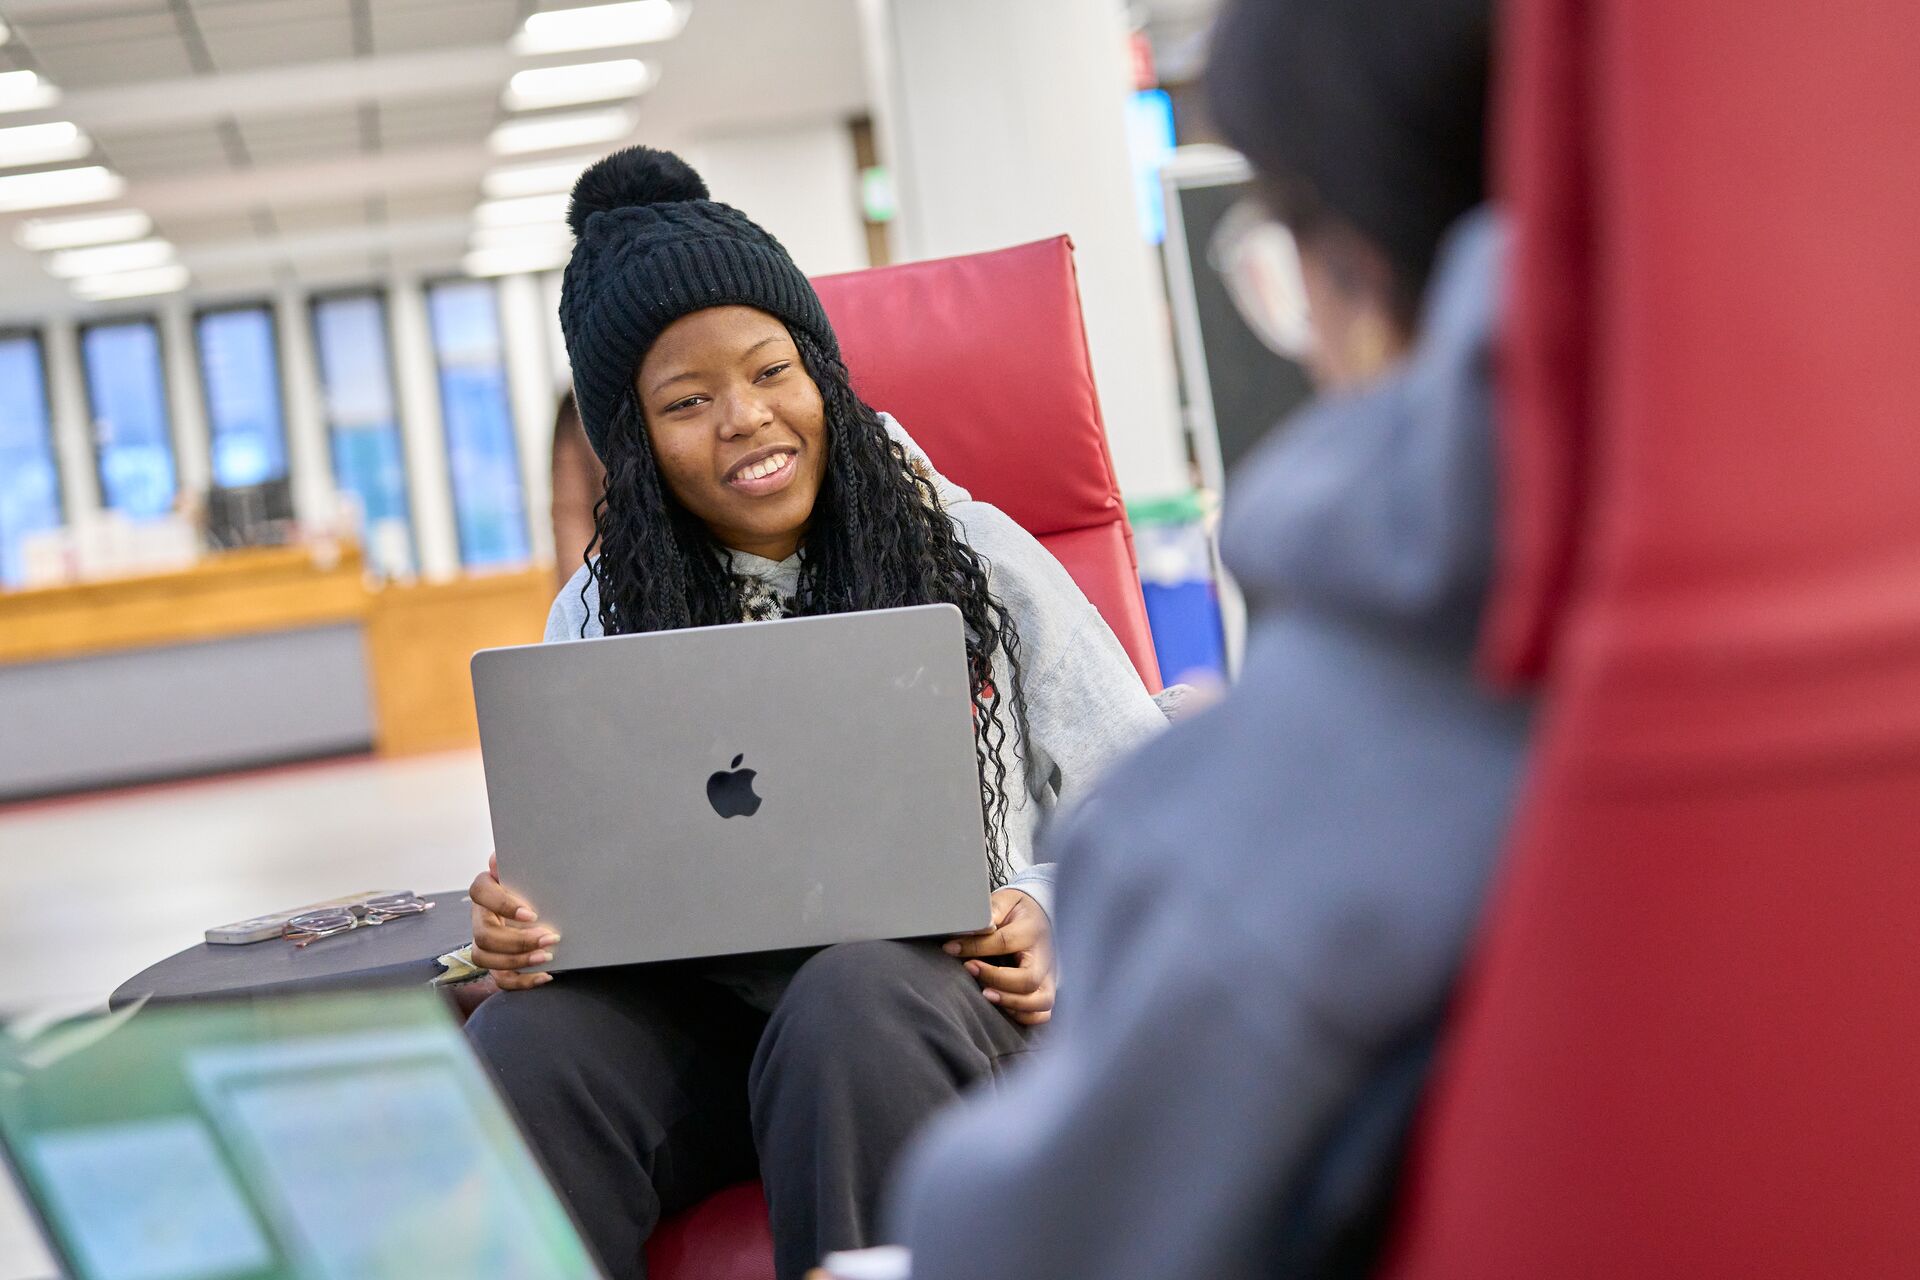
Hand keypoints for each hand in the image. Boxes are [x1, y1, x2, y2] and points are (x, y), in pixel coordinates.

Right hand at [469, 853, 558, 990]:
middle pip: (485, 934)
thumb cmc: (530, 883)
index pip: (480, 892)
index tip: (531, 913)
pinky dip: (522, 981)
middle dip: (517, 941)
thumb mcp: (524, 870)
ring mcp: (483, 941)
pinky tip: (545, 975)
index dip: (503, 905)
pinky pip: (499, 978)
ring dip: (517, 961)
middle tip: (549, 938)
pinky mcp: (495, 961)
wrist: (537, 902)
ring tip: (546, 957)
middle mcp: (479, 916)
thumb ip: (513, 864)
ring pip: (485, 958)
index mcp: (484, 890)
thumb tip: (496, 860)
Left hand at [943, 888, 1055, 1025]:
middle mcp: (1045, 957)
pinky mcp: (1047, 990)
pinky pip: (1042, 1014)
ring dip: (1010, 1002)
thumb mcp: (1005, 901)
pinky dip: (1023, 1016)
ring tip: (985, 994)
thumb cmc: (1018, 912)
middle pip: (1027, 979)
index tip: (950, 948)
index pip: (1004, 942)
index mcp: (1033, 931)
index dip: (975, 947)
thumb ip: (991, 912)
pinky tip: (1001, 1006)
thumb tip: (976, 925)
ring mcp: (1049, 977)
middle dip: (996, 980)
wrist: (1040, 918)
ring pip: (1039, 1001)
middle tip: (969, 969)